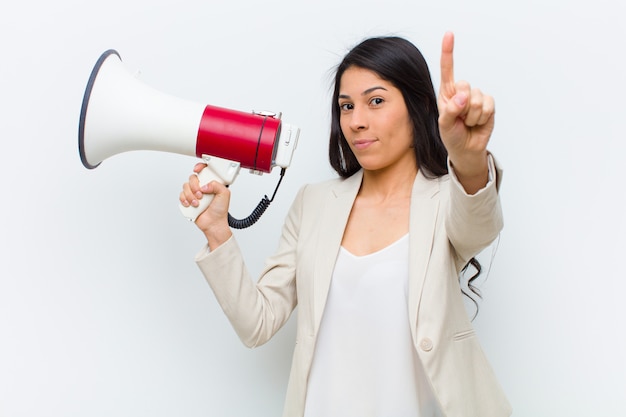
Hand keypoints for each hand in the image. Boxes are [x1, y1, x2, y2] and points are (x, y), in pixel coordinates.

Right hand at [180, 162, 231, 248]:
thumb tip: (204, 185)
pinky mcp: (188, 200)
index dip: (199, 167)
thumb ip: (217, 185)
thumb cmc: (220, 210)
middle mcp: (202, 187)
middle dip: (194, 186)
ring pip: (185, 187)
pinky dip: (184, 200)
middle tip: (200, 195)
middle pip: (192, 178)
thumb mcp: (225, 194)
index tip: (197, 170)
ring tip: (197, 203)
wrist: (213, 224)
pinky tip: (190, 205)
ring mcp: (194, 193)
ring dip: (190, 195)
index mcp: (211, 183)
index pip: (204, 170)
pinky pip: (181, 195)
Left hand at [438, 32, 493, 186]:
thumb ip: (451, 110)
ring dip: (472, 115)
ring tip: (468, 123)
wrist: (467, 149)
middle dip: (462, 106)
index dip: (449, 52)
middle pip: (465, 86)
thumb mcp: (445, 125)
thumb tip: (463, 97)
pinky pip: (488, 105)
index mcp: (446, 93)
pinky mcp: (489, 104)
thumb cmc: (452, 136)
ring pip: (477, 99)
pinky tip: (478, 122)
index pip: (447, 70)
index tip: (449, 34)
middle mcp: (461, 92)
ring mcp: (476, 97)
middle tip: (460, 119)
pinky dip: (483, 117)